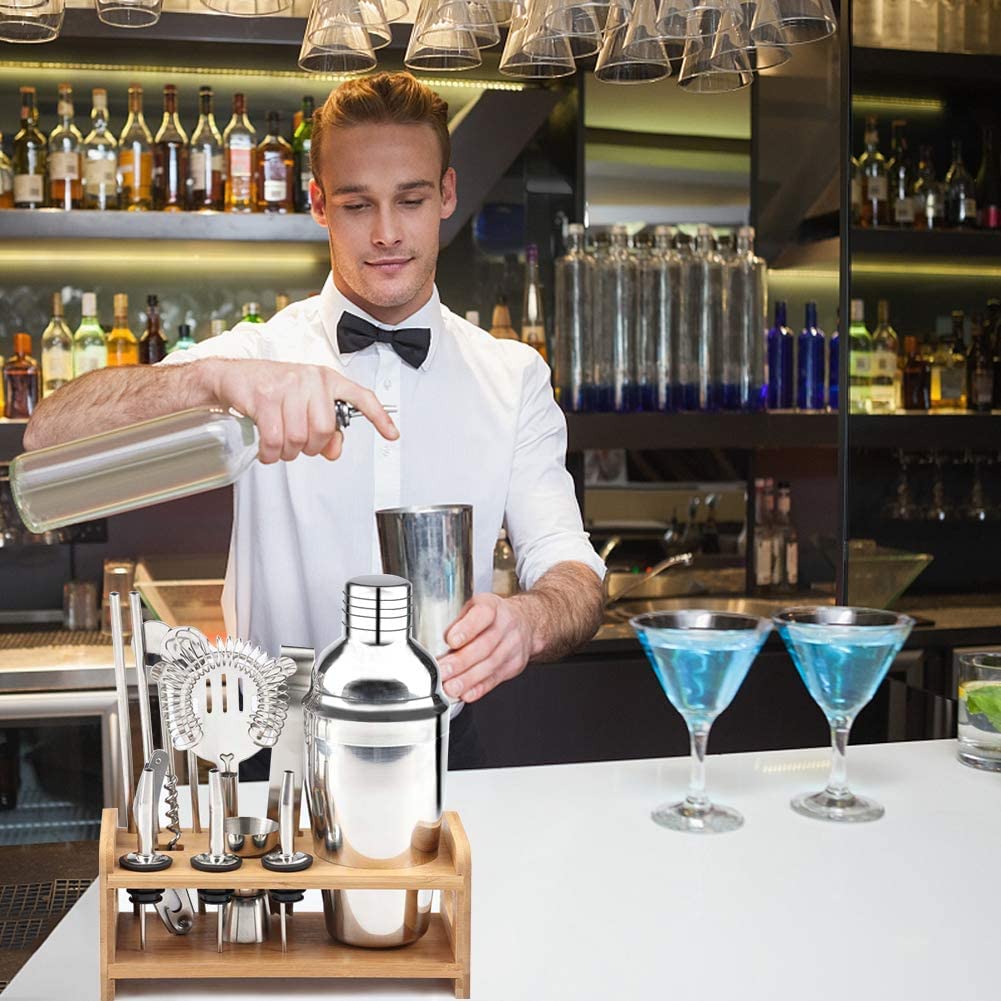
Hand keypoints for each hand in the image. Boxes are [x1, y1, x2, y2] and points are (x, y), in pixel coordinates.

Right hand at [202, 358, 397, 462]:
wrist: (232, 376)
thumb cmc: (272, 390)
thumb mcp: (303, 404)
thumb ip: (324, 429)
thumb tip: (334, 452)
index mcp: (326, 379)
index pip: (360, 397)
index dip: (379, 417)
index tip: (393, 434)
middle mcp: (311, 379)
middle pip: (323, 430)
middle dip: (310, 447)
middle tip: (298, 446)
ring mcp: (287, 386)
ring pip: (298, 438)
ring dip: (288, 452)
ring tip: (280, 446)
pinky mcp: (264, 397)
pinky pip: (275, 440)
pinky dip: (271, 453)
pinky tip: (268, 451)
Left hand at [437, 594, 534, 702]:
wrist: (525, 623)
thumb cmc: (492, 616)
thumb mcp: (474, 607)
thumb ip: (457, 621)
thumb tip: (433, 641)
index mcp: (492, 607)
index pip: (483, 615)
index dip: (467, 629)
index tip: (451, 640)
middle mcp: (505, 625)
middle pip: (485, 646)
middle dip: (461, 662)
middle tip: (443, 671)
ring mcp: (512, 647)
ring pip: (490, 665)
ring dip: (468, 679)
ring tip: (450, 687)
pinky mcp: (513, 665)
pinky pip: (495, 679)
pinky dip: (479, 688)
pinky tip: (466, 693)